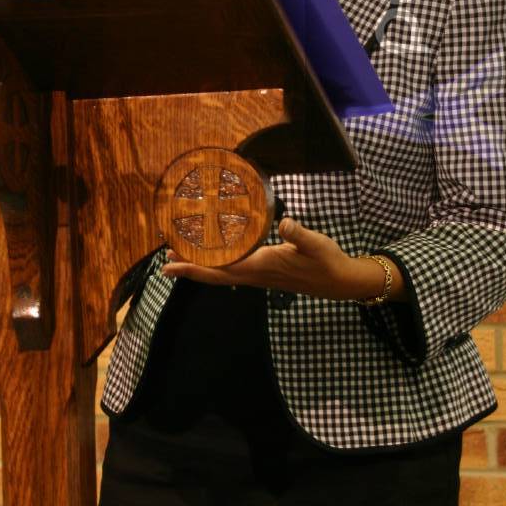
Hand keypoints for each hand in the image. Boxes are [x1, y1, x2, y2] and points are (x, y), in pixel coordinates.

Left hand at [161, 217, 396, 301]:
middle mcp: (255, 274)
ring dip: (201, 268)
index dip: (194, 267)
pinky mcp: (264, 274)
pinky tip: (213, 259)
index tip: (171, 265)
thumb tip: (284, 223)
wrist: (340, 282)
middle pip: (214, 275)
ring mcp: (258, 277)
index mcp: (261, 266)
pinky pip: (233, 272)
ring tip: (181, 258)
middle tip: (165, 263)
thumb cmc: (328, 262)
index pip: (220, 269)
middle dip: (189, 269)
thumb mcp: (317, 244)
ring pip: (222, 275)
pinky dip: (216, 266)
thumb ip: (300, 234)